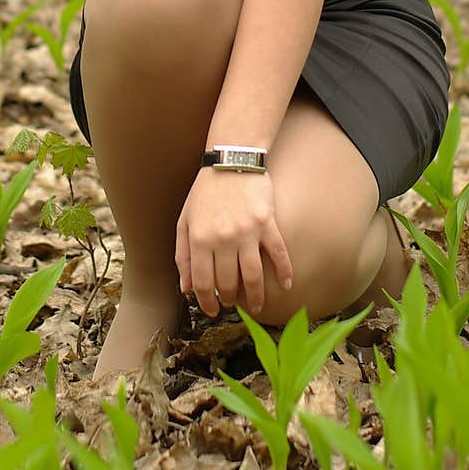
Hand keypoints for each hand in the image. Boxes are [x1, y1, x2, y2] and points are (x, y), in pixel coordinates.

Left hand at [175, 167, 292, 318]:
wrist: (231, 159)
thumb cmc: (205, 192)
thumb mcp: (184, 221)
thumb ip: (183, 255)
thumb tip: (185, 289)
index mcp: (200, 239)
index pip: (203, 282)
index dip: (207, 301)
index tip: (212, 309)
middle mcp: (223, 239)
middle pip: (228, 283)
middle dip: (229, 299)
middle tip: (231, 304)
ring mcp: (247, 232)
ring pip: (254, 276)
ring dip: (255, 297)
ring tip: (255, 306)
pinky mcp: (267, 223)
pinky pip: (279, 254)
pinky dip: (284, 272)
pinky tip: (285, 285)